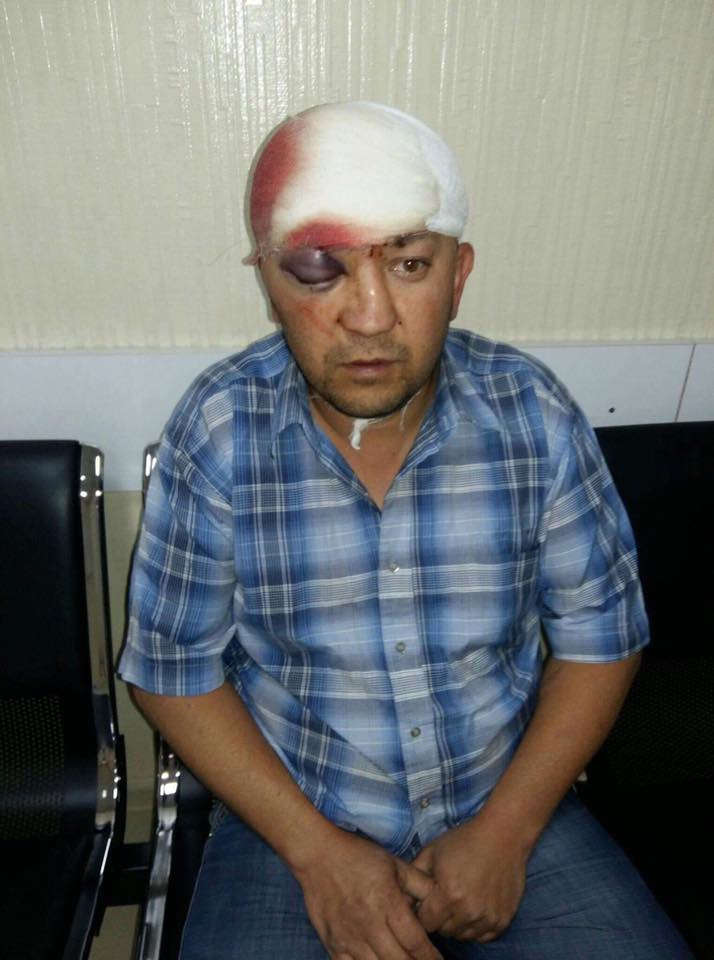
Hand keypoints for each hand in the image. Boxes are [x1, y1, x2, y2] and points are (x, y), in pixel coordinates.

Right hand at [295, 830, 442, 959]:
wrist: (318, 854)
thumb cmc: (358, 856)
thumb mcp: (394, 863)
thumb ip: (419, 884)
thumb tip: (439, 901)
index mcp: (387, 902)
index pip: (415, 941)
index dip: (430, 956)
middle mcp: (369, 924)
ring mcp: (349, 937)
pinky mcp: (332, 944)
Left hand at [412, 813, 527, 942]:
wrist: (503, 834)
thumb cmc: (465, 840)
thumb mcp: (432, 851)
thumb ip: (414, 875)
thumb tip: (402, 897)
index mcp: (448, 895)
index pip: (426, 923)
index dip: (423, 912)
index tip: (427, 901)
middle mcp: (469, 911)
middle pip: (444, 931)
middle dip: (440, 918)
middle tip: (444, 899)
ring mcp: (488, 917)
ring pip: (463, 936)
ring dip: (458, 923)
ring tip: (460, 901)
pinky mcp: (503, 920)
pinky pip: (483, 936)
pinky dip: (476, 926)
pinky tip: (474, 906)